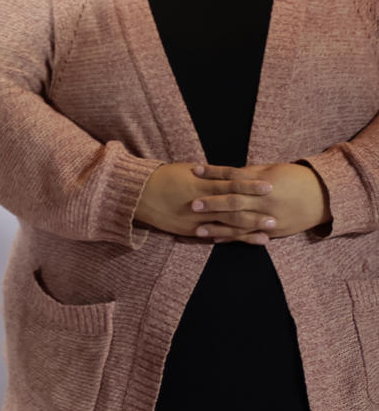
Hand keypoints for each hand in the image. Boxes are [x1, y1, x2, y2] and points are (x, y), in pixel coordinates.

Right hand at [133, 161, 298, 243]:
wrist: (135, 193)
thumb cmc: (160, 178)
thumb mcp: (184, 171)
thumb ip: (207, 175)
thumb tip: (229, 174)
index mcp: (200, 184)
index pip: (232, 184)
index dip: (251, 186)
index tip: (269, 186)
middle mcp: (200, 202)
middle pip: (233, 208)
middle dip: (255, 212)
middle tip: (276, 216)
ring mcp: (195, 219)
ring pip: (227, 225)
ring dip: (249, 229)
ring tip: (268, 232)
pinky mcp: (189, 230)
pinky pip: (214, 234)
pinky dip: (231, 237)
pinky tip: (246, 240)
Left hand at [187, 163, 329, 241]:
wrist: (326, 196)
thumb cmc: (296, 178)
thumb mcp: (272, 170)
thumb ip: (248, 174)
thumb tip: (224, 174)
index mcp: (264, 183)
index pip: (233, 177)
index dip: (213, 173)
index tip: (194, 171)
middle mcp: (266, 202)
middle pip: (235, 203)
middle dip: (212, 204)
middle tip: (192, 205)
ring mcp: (271, 219)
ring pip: (240, 224)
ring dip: (218, 228)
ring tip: (196, 230)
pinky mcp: (275, 231)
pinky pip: (251, 236)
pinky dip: (234, 238)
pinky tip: (217, 240)